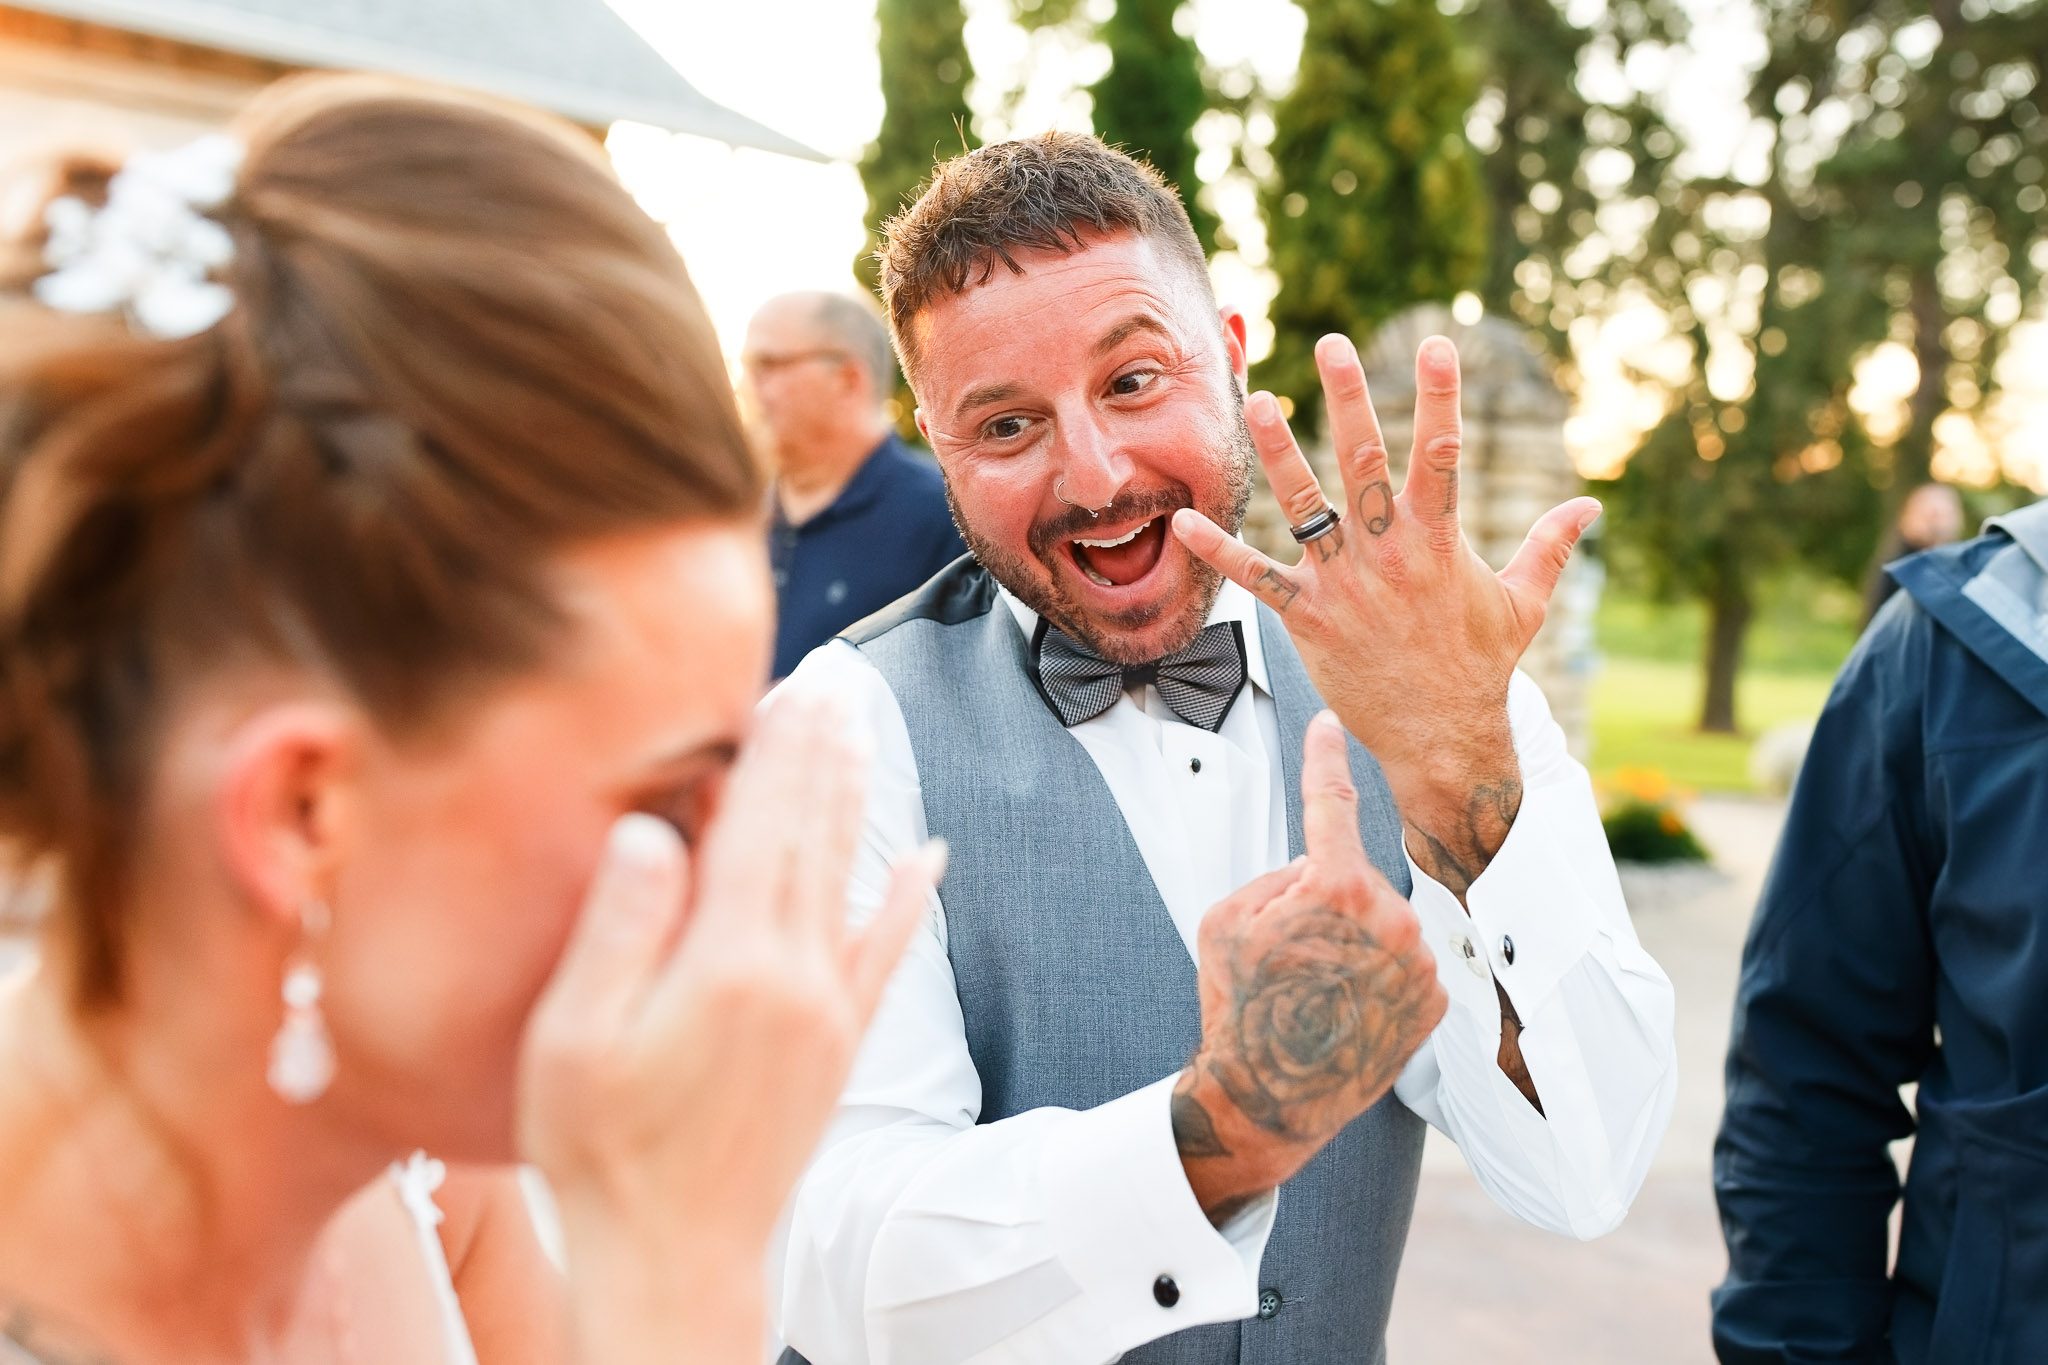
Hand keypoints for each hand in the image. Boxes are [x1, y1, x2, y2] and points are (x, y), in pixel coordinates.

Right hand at [516, 695, 942, 1363]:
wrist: (677, 1261)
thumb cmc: (605, 1154)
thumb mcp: (576, 1038)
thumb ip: (619, 925)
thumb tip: (652, 829)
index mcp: (728, 962)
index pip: (759, 824)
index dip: (774, 749)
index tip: (787, 687)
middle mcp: (795, 976)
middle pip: (812, 835)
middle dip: (821, 752)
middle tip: (833, 682)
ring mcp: (826, 1011)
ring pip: (848, 878)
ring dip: (856, 799)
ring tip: (862, 734)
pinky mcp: (838, 1047)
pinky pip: (884, 954)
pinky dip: (905, 900)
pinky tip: (928, 858)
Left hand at [1172, 334, 1599, 890]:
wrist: (1440, 737)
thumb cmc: (1480, 667)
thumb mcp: (1524, 602)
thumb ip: (1550, 546)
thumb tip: (1590, 506)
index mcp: (1438, 542)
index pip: (1442, 455)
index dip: (1439, 398)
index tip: (1437, 343)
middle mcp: (1387, 554)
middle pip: (1365, 462)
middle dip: (1350, 399)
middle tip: (1332, 344)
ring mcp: (1344, 584)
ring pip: (1305, 506)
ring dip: (1280, 452)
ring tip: (1257, 401)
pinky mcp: (1308, 617)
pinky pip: (1256, 579)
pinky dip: (1219, 550)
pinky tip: (1183, 521)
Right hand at [1172, 711, 1447, 1223]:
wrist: (1271, 1097)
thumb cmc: (1239, 1006)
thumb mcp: (1226, 917)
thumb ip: (1279, 875)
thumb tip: (1318, 869)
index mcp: (1337, 887)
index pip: (1330, 803)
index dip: (1323, 758)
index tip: (1329, 726)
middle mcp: (1391, 918)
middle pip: (1350, 878)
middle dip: (1321, 901)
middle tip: (1287, 957)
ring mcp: (1420, 963)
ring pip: (1379, 921)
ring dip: (1351, 942)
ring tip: (1316, 992)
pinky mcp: (1436, 1001)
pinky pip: (1402, 963)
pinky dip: (1375, 977)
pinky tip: (1346, 1010)